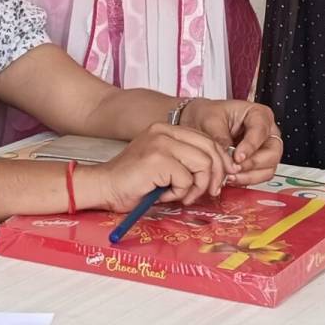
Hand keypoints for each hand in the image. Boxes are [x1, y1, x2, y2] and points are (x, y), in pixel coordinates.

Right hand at [76, 125, 231, 211]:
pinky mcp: (157, 160)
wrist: (103, 187)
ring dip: (196, 187)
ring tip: (180, 196)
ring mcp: (160, 143)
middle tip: (209, 192)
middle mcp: (164, 131)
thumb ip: (188, 162)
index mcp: (166, 129)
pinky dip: (179, 193)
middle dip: (215, 175)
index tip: (220, 180)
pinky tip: (162, 195)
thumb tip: (221, 173)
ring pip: (203, 164)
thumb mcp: (166, 165)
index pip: (207, 139)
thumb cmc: (133, 182)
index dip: (220, 161)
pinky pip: (187, 180)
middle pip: (211, 149)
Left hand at [179, 98, 283, 185]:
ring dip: (250, 176)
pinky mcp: (258, 164)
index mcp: (258, 114)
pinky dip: (247, 180)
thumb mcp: (210, 120)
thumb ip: (220, 137)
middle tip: (234, 169)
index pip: (261, 131)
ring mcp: (264, 149)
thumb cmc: (209, 115)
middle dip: (253, 164)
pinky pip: (260, 176)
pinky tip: (232, 179)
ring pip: (269, 167)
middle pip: (272, 152)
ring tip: (231, 176)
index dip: (250, 146)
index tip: (237, 157)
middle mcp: (266, 132)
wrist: (200, 122)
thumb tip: (227, 156)